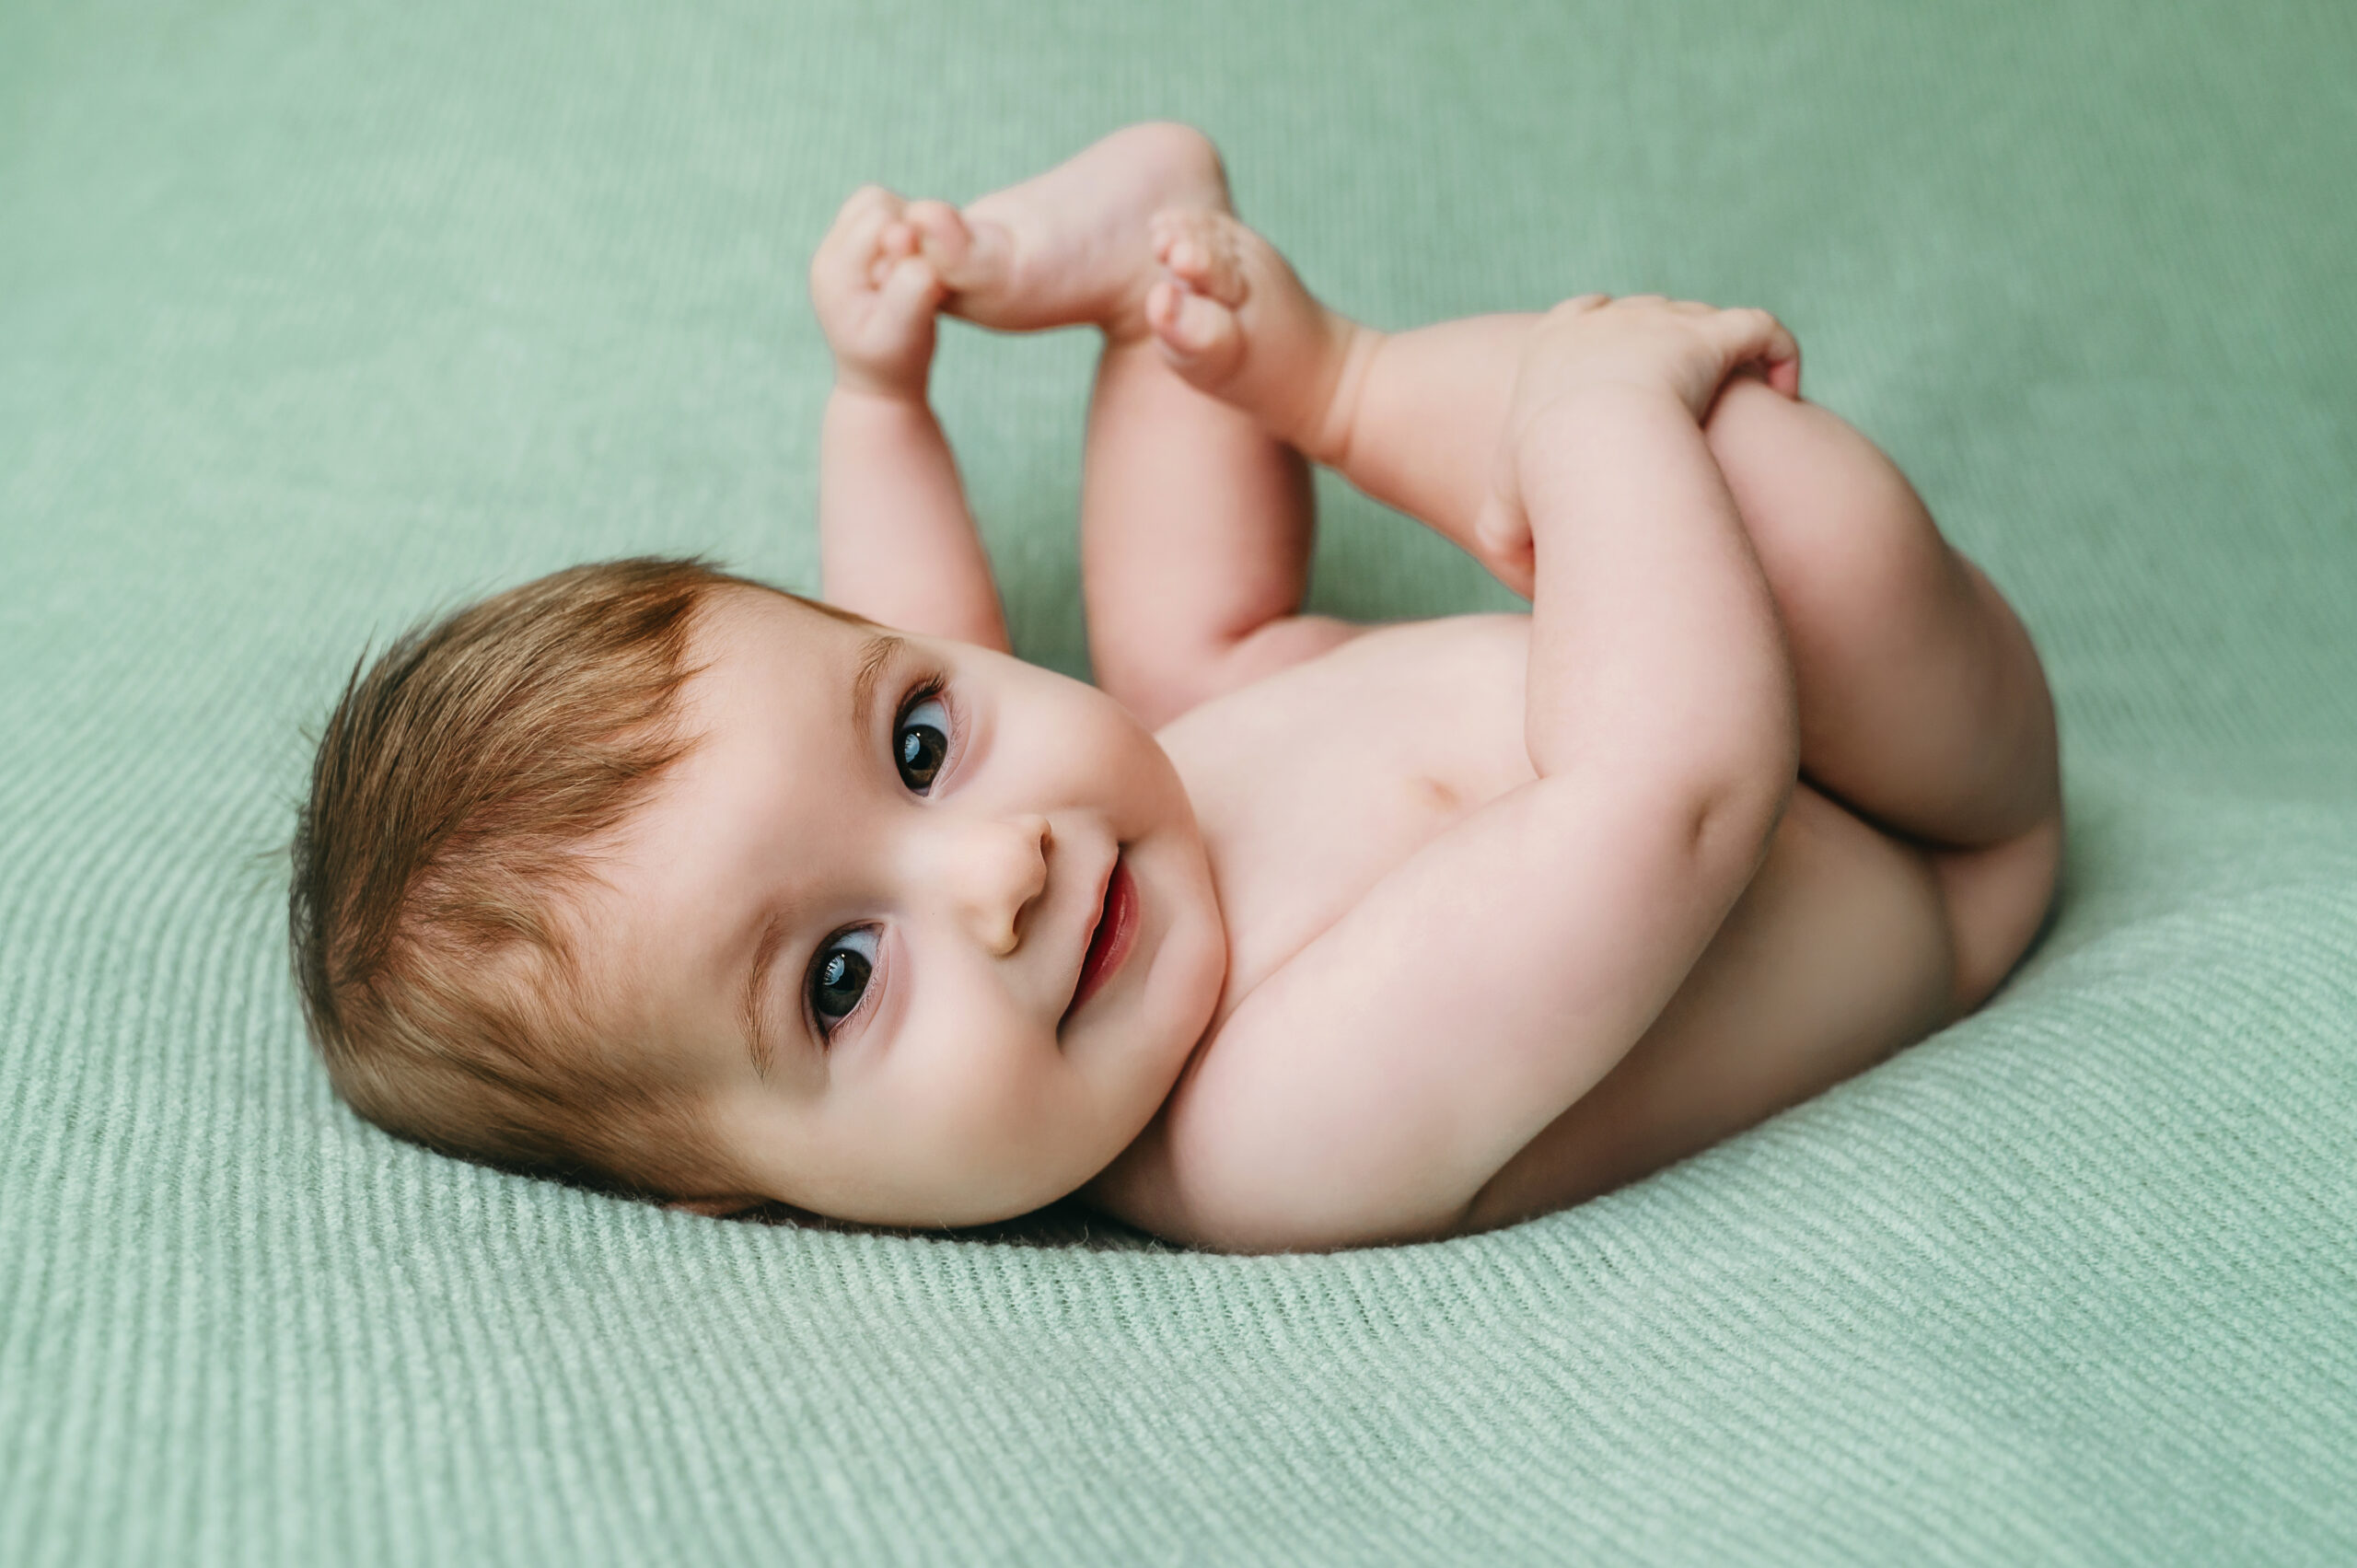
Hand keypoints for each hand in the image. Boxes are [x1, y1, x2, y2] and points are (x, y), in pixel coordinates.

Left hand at [810, 185, 950, 398]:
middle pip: (874, 201)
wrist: (879, 379)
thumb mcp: (906, 334)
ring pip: (878, 200)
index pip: (879, 220)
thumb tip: (909, 236)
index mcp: (833, 271)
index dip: (913, 240)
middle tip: (917, 274)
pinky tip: (908, 264)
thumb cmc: (896, 361)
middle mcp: (828, 253)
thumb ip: (911, 287)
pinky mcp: (853, 247)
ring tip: (912, 268)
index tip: (920, 281)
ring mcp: (837, 247)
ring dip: (906, 225)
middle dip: (907, 229)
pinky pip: (883, 212)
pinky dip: (903, 229)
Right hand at [1471, 294, 1800, 595]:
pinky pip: (1762, 328)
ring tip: (1744, 403)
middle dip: (1669, 344)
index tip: (1631, 371)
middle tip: (1689, 402)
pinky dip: (1779, 353)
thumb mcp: (1502, 526)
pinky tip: (1788, 393)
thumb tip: (1535, 583)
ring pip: (1704, 318)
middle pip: (1648, 312)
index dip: (1608, 333)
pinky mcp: (1714, 335)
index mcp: (1552, 346)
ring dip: (1723, 353)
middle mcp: (1608, 321)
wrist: (1592, 450)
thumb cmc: (1543, 488)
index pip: (1582, 314)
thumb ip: (1512, 546)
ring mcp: (1664, 320)